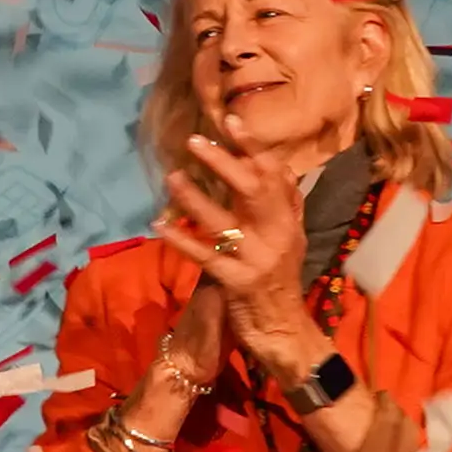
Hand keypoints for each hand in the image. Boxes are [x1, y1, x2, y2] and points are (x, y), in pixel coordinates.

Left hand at [165, 130, 328, 375]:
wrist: (284, 331)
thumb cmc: (281, 282)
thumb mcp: (291, 239)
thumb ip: (285, 204)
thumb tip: (276, 164)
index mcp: (288, 221)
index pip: (274, 174)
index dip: (253, 146)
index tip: (230, 119)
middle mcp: (277, 235)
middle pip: (252, 188)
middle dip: (223, 161)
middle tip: (194, 141)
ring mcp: (257, 259)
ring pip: (224, 221)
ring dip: (194, 198)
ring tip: (172, 178)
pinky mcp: (237, 283)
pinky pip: (205, 256)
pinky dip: (181, 239)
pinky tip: (160, 225)